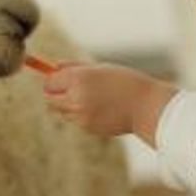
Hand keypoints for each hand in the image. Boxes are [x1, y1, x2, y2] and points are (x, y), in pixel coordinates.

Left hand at [43, 61, 177, 145]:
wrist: (146, 107)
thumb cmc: (125, 82)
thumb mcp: (100, 68)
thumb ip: (75, 67)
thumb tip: (54, 66)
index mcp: (78, 79)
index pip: (48, 81)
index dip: (53, 79)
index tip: (59, 78)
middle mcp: (75, 98)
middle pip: (49, 99)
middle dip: (56, 94)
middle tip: (70, 89)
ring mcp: (80, 115)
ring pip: (61, 111)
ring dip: (69, 105)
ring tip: (93, 98)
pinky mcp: (87, 128)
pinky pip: (76, 120)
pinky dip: (82, 115)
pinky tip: (101, 109)